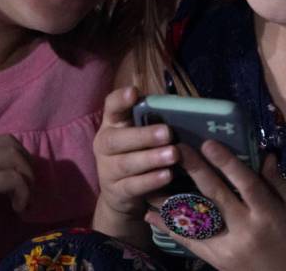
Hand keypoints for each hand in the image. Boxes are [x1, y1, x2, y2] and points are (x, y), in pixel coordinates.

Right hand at [0, 134, 33, 259]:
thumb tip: (2, 173)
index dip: (15, 156)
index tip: (21, 175)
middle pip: (9, 144)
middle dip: (26, 163)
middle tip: (29, 185)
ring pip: (14, 159)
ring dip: (27, 178)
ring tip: (26, 198)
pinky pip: (13, 179)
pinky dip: (23, 192)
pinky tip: (19, 207)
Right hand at [92, 86, 178, 241]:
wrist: (121, 193)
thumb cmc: (138, 152)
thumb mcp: (140, 134)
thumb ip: (151, 120)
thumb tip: (180, 107)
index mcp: (112, 124)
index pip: (111, 106)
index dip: (120, 99)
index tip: (134, 92)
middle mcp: (104, 145)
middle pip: (116, 139)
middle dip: (143, 136)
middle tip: (167, 133)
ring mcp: (107, 169)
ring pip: (126, 164)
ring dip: (151, 159)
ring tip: (173, 155)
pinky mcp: (116, 191)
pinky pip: (133, 186)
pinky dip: (150, 181)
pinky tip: (167, 175)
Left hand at [145, 141, 285, 270]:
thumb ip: (279, 181)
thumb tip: (264, 154)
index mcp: (268, 214)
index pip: (246, 184)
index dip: (227, 163)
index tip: (208, 143)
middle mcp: (246, 230)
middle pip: (216, 197)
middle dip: (195, 171)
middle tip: (177, 150)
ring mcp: (229, 248)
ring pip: (195, 222)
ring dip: (171, 201)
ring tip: (150, 180)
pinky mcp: (217, 262)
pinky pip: (190, 243)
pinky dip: (169, 228)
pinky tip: (151, 214)